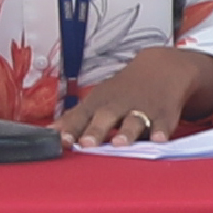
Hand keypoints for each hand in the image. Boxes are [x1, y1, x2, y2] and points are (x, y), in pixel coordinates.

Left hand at [57, 51, 212, 148]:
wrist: (162, 68)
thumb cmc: (122, 91)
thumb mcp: (97, 99)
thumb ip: (75, 118)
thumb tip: (49, 131)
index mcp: (100, 102)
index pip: (81, 115)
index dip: (71, 128)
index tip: (62, 140)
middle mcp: (119, 105)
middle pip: (106, 116)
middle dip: (96, 130)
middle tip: (87, 144)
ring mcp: (142, 108)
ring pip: (134, 120)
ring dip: (127, 131)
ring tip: (120, 144)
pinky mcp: (164, 114)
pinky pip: (163, 123)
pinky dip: (162, 130)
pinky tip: (159, 139)